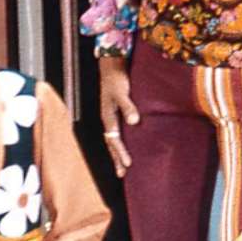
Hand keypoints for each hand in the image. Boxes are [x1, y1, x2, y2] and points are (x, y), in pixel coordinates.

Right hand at [98, 53, 138, 174]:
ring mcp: (111, 117)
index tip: (127, 164)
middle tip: (122, 174)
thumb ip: (128, 106)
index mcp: (107, 117)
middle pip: (111, 143)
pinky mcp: (116, 113)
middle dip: (116, 158)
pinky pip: (117, 132)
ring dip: (117, 153)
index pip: (114, 140)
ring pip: (113, 139)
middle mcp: (108, 119)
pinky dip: (120, 142)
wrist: (111, 67)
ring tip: (123, 166)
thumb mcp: (121, 92)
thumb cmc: (117, 79)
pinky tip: (127, 147)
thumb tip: (134, 122)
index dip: (120, 152)